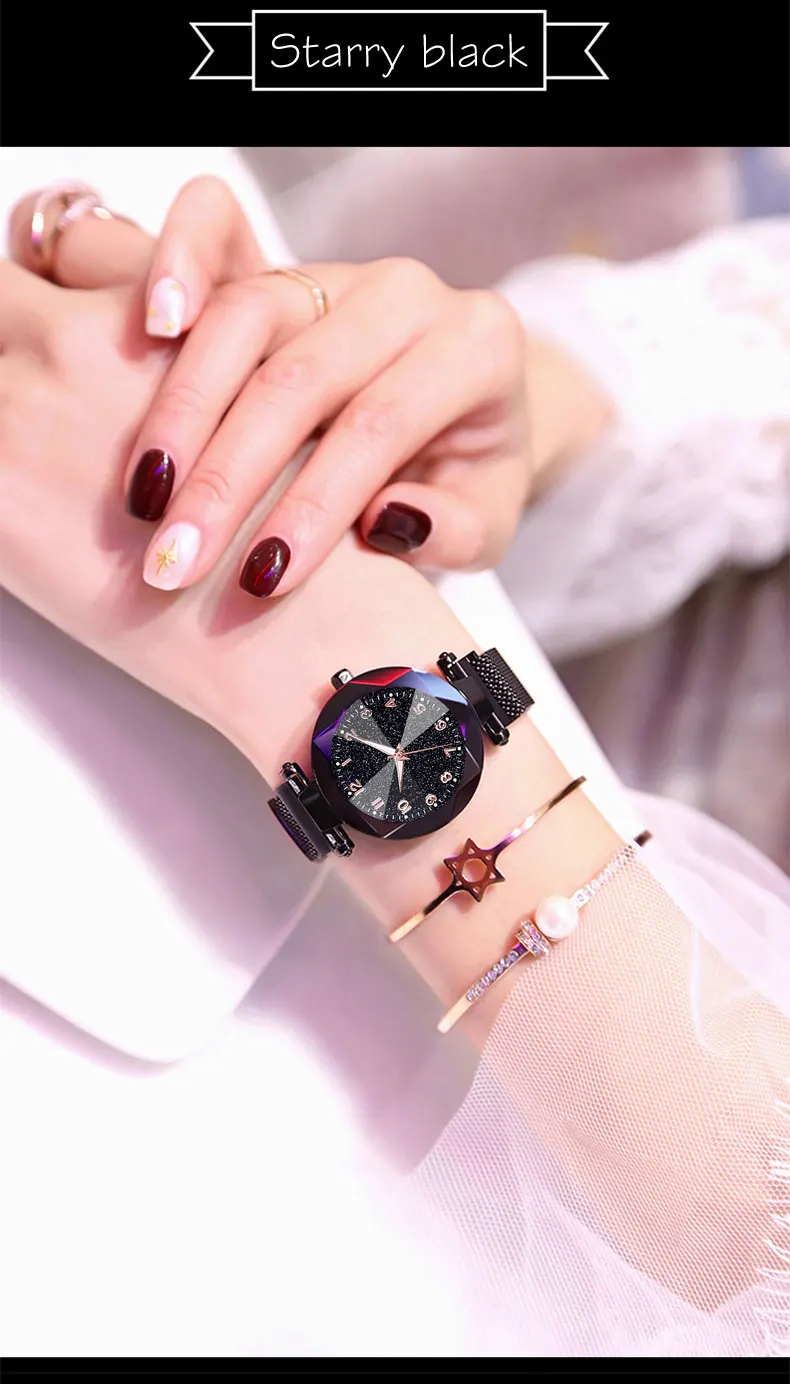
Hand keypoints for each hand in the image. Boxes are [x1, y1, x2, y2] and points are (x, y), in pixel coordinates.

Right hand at [12, 178, 535, 600]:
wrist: (461, 409)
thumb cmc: (471, 477)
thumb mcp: (487, 521)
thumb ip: (453, 529)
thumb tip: (388, 522)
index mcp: (475, 350)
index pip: (379, 425)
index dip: (314, 503)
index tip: (261, 578)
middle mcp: (407, 295)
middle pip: (300, 375)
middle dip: (229, 476)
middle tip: (177, 559)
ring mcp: (337, 276)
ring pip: (245, 319)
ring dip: (183, 412)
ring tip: (143, 498)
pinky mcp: (279, 275)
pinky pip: (216, 268)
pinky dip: (173, 298)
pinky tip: (140, 352)